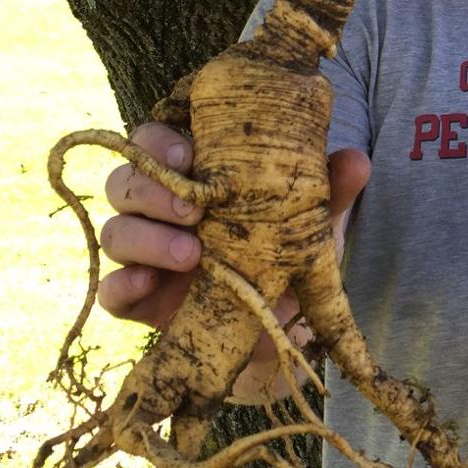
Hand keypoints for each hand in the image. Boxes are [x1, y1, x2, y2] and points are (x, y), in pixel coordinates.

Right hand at [97, 126, 371, 338]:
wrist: (277, 325)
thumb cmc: (282, 252)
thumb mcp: (307, 223)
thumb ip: (327, 191)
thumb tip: (357, 160)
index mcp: (187, 174)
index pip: (152, 142)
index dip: (159, 142)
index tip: (189, 155)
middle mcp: (155, 208)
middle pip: (123, 183)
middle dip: (153, 193)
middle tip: (195, 211)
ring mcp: (141, 254)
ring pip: (115, 233)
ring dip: (147, 239)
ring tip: (193, 255)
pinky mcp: (137, 299)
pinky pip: (110, 290)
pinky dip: (123, 286)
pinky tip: (147, 285)